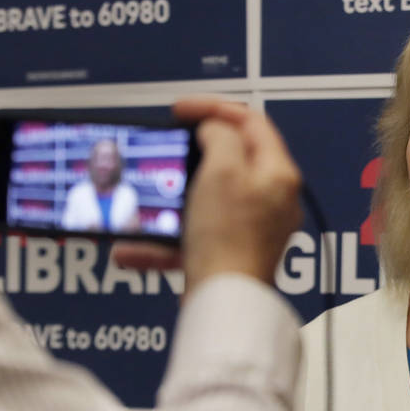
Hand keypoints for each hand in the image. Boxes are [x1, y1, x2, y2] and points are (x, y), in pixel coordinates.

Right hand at [112, 98, 301, 292]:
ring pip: (206, 200)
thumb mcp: (222, 170)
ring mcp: (253, 230)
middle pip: (232, 160)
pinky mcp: (231, 255)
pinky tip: (131, 250)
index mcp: (278, 174)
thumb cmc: (228, 236)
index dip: (213, 108)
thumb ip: (220, 136)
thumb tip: (215, 130)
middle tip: (168, 144)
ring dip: (170, 199)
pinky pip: (194, 237)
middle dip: (192, 152)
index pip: (251, 122)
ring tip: (147, 196)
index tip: (179, 110)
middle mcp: (272, 201)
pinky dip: (164, 240)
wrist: (224, 302)